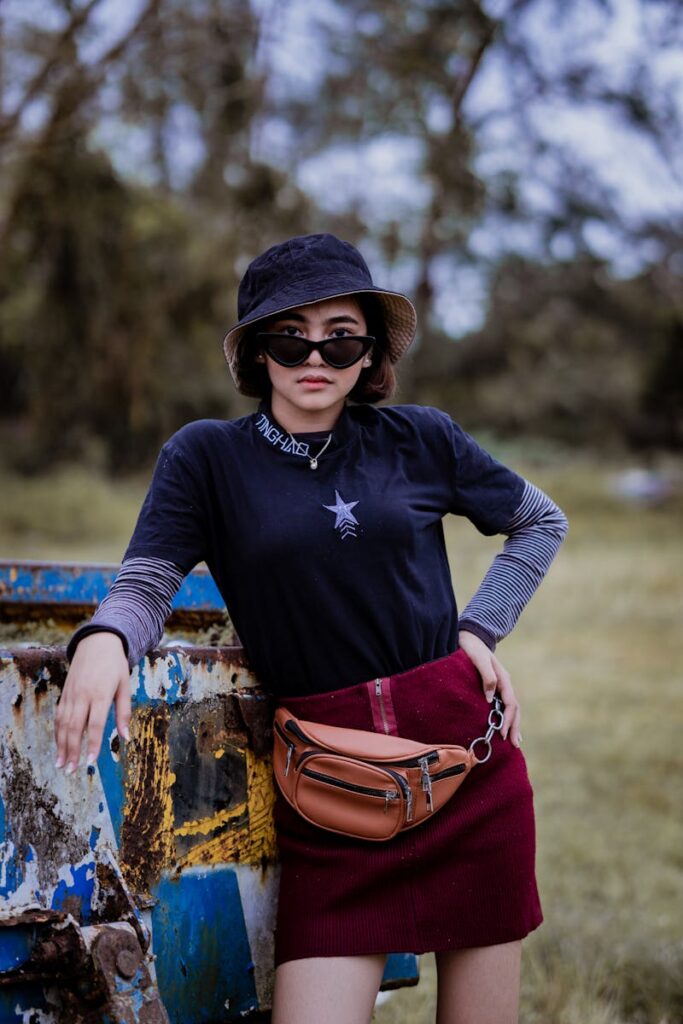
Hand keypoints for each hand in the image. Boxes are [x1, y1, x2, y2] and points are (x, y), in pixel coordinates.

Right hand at [54, 632, 130, 772]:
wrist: (97, 642)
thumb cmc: (115, 665)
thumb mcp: (125, 685)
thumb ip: (123, 711)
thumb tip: (126, 737)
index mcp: (100, 694)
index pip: (95, 724)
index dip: (92, 744)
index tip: (90, 762)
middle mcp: (83, 695)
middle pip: (75, 727)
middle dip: (72, 751)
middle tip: (71, 770)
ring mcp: (71, 694)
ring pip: (63, 724)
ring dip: (61, 745)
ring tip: (61, 764)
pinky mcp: (65, 693)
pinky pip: (59, 716)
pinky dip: (58, 732)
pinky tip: (59, 745)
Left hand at [458, 630, 521, 746]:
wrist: (469, 637)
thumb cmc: (472, 648)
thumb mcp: (478, 659)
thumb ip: (487, 677)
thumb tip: (490, 698)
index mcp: (503, 678)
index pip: (510, 703)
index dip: (508, 720)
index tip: (502, 734)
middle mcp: (504, 683)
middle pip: (514, 709)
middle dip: (514, 727)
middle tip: (514, 745)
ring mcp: (500, 685)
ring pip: (511, 708)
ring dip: (514, 725)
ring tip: (515, 741)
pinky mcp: (493, 687)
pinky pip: (504, 705)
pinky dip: (507, 718)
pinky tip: (506, 727)